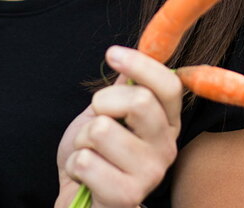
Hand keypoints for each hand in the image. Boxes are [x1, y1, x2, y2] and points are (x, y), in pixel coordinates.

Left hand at [56, 46, 182, 207]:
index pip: (169, 85)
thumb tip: (135, 50)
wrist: (80, 194)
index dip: (141, 63)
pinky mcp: (127, 197)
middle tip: (97, 118)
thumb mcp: (109, 111)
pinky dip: (75, 164)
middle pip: (140, 101)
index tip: (112, 52)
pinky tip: (85, 175)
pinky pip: (86, 161)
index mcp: (167, 122)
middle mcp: (167, 148)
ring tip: (90, 152)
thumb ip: (125, 85)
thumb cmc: (96, 151)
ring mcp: (150, 175)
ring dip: (83, 139)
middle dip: (103, 103)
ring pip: (103, 131)